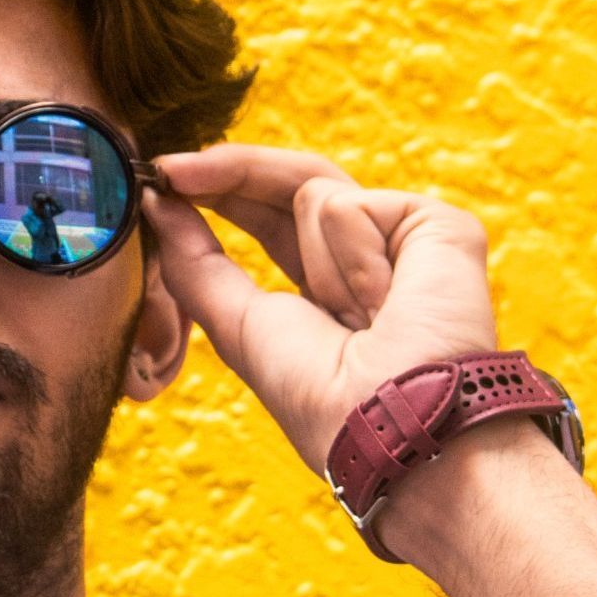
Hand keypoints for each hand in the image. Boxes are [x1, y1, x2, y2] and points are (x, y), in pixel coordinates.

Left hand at [143, 143, 499, 485]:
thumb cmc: (321, 401)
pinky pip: (352, 204)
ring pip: (315, 190)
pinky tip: (383, 301)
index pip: (267, 214)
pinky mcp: (438, 226)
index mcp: (326, 286)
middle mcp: (368, 257)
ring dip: (314, 258)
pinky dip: (350, 251)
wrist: (391, 426)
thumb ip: (196, 262)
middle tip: (170, 170)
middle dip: (227, 172)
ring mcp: (404, 241)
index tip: (163, 177)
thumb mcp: (238, 325)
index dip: (219, 190)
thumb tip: (159, 203)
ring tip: (356, 317)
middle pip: (289, 183)